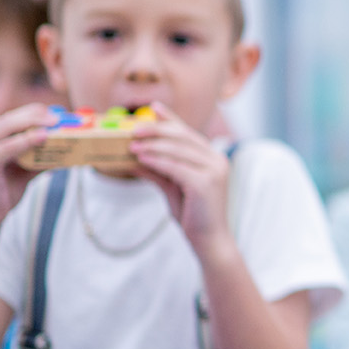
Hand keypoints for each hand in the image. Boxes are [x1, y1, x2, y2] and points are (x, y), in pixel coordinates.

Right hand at [0, 103, 57, 228]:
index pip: (10, 119)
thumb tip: (65, 151)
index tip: (56, 112)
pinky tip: (43, 137)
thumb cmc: (2, 196)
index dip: (33, 113)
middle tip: (60, 116)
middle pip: (9, 120)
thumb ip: (39, 160)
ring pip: (7, 128)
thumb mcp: (24, 173)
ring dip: (33, 123)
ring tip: (55, 123)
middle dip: (35, 115)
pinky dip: (25, 141)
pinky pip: (6, 147)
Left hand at [128, 102, 233, 260]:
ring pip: (178, 149)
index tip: (153, 108)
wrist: (210, 241)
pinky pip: (177, 166)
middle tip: (133, 130)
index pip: (188, 132)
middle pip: (183, 136)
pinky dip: (157, 160)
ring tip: (131, 145)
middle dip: (156, 129)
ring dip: (152, 145)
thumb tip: (134, 156)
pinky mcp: (206, 183)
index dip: (170, 118)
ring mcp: (214, 170)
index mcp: (212, 157)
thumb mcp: (171, 187)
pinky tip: (142, 158)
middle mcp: (216, 159)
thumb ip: (157, 169)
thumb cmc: (193, 214)